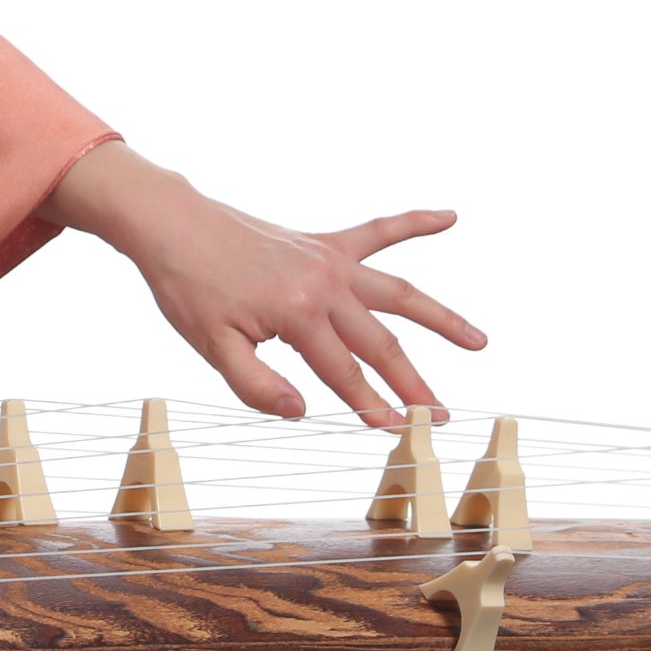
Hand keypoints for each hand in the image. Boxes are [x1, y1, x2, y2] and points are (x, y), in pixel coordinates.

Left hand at [39, 142, 485, 426]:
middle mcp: (324, 283)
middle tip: (444, 416)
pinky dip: (414, 222)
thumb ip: (256, 385)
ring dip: (441, 317)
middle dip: (414, 383)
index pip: (345, 373)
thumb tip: (302, 412)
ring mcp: (328, 259)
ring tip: (479, 342)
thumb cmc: (187, 288)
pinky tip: (450, 216)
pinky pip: (378, 231)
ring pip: (398, 291)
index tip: (398, 434)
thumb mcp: (211, 346)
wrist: (171, 224)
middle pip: (381, 342)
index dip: (371, 406)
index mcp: (297, 313)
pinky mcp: (323, 241)